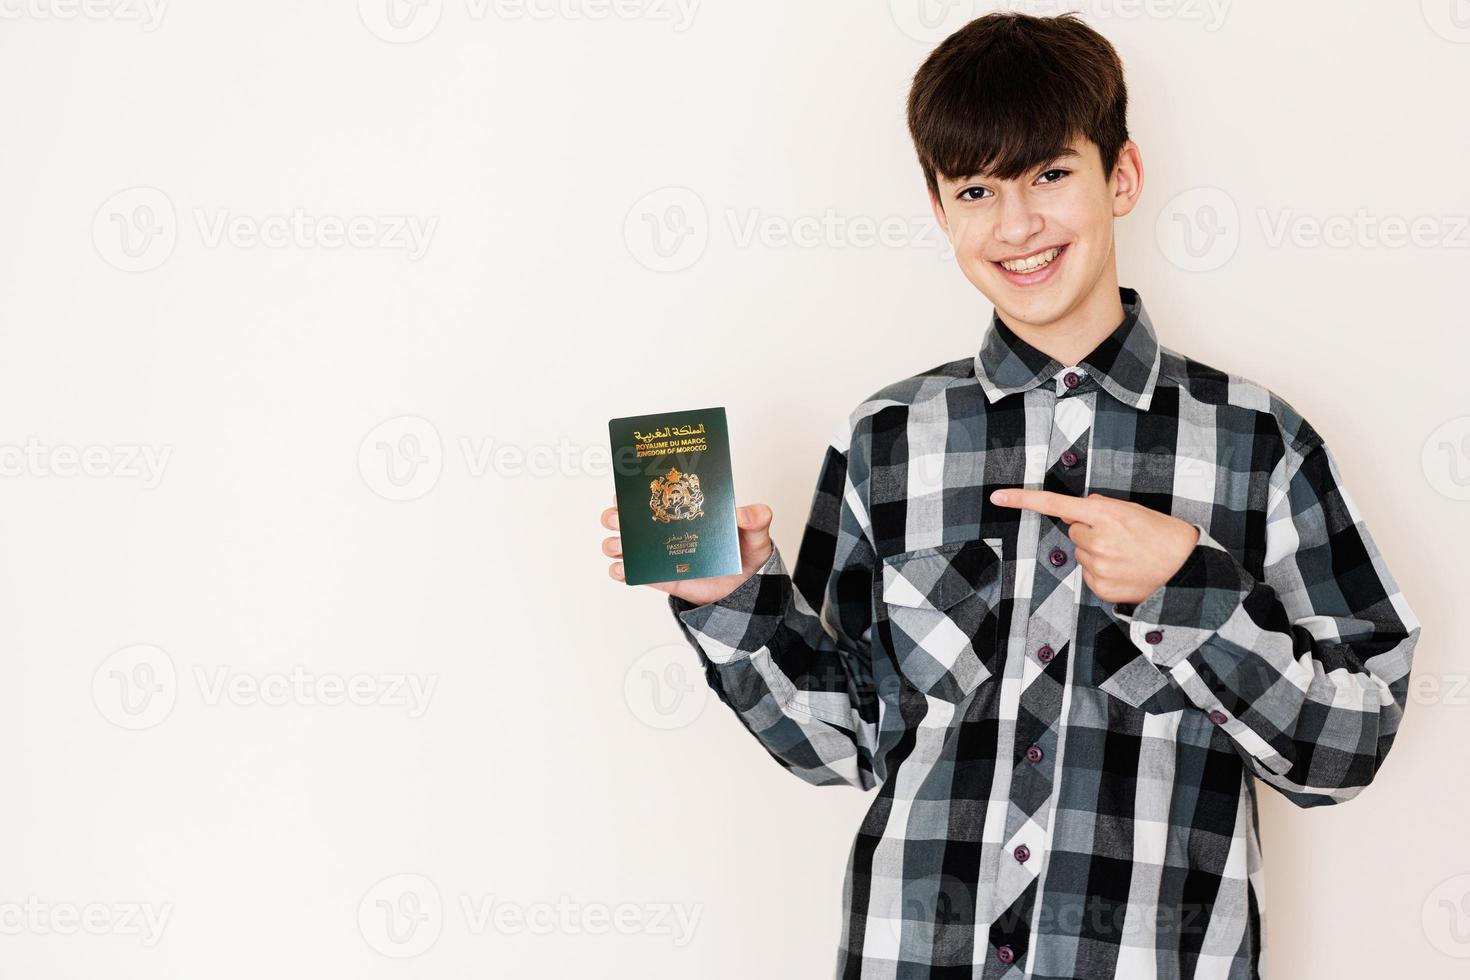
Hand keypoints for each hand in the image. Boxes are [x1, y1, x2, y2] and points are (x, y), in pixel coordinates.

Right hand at [600, 502, 775, 605]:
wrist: (744, 590)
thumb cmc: (746, 554)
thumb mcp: (756, 534)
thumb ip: (756, 519)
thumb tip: (749, 512)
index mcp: (683, 510)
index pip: (655, 494)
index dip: (635, 490)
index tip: (625, 489)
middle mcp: (665, 529)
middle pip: (629, 518)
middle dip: (616, 515)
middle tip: (618, 517)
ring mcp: (660, 554)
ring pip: (626, 545)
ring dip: (614, 542)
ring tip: (618, 544)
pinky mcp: (660, 578)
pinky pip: (635, 574)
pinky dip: (622, 571)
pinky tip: (621, 568)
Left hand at [988, 488, 1199, 604]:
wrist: (1187, 571)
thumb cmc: (1163, 536)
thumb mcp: (1134, 510)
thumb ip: (1101, 507)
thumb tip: (1076, 508)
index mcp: (1106, 515)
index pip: (1056, 504)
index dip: (1023, 500)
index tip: (997, 497)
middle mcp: (1097, 540)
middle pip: (1073, 530)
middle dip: (1090, 532)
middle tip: (1121, 538)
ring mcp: (1097, 567)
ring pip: (1081, 554)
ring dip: (1097, 553)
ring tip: (1127, 555)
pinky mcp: (1099, 588)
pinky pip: (1088, 574)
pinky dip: (1102, 572)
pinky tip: (1124, 571)